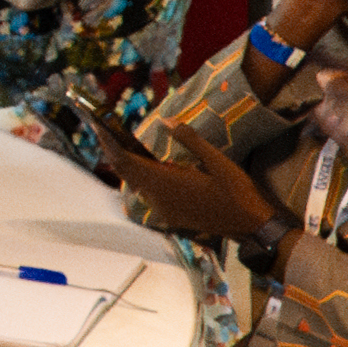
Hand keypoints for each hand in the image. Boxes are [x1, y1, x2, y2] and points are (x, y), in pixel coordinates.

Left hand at [79, 96, 282, 245]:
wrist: (248, 224)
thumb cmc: (236, 191)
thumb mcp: (217, 160)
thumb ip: (190, 141)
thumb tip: (166, 122)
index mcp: (167, 183)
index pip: (128, 162)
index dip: (111, 145)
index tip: (99, 127)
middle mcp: (158, 198)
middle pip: (128, 173)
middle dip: (115, 151)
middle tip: (106, 130)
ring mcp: (163, 210)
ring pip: (137, 184)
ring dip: (129, 164)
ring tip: (123, 143)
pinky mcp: (170, 216)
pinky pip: (149, 193)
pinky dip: (143, 177)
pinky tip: (150, 165)